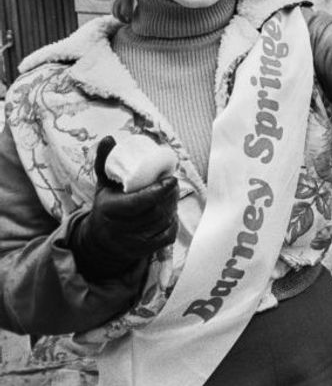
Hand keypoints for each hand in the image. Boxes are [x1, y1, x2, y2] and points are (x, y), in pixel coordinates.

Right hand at [70, 135, 178, 280]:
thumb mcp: (103, 185)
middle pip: (155, 210)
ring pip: (162, 222)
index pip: (138, 202)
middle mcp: (119, 229)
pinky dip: (172, 222)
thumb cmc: (106, 205)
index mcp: (109, 210)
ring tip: (172, 195)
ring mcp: (132, 242)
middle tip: (173, 183)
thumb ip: (106, 162)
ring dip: (172, 207)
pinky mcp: (143, 251)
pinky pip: (166, 235)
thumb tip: (109, 138)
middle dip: (169, 196)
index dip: (158, 191)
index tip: (172, 179)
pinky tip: (170, 212)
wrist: (99, 241)